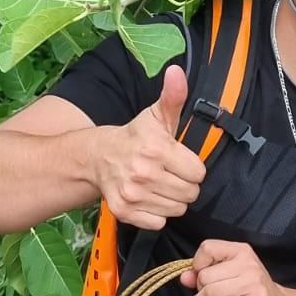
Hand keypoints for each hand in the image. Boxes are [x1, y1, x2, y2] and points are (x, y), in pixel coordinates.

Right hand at [96, 65, 205, 229]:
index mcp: (156, 148)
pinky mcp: (124, 212)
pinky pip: (159, 223)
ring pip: (176, 210)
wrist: (97, 157)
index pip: (198, 173)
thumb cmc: (135, 137)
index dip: (192, 168)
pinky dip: (157, 214)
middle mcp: (143, 173)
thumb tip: (176, 72)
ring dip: (172, 200)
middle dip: (184, 185)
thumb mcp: (156, 116)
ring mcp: (133, 194)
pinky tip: (149, 198)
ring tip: (159, 185)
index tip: (179, 161)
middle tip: (170, 174)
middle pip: (190, 194)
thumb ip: (173, 97)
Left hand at [180, 240, 286, 295]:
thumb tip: (185, 277)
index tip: (200, 274)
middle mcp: (248, 263)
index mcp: (240, 250)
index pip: (208, 248)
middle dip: (200, 289)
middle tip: (205, 295)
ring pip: (211, 292)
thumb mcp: (230, 274)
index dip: (198, 263)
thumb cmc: (252, 288)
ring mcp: (252, 283)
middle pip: (206, 275)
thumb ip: (205, 272)